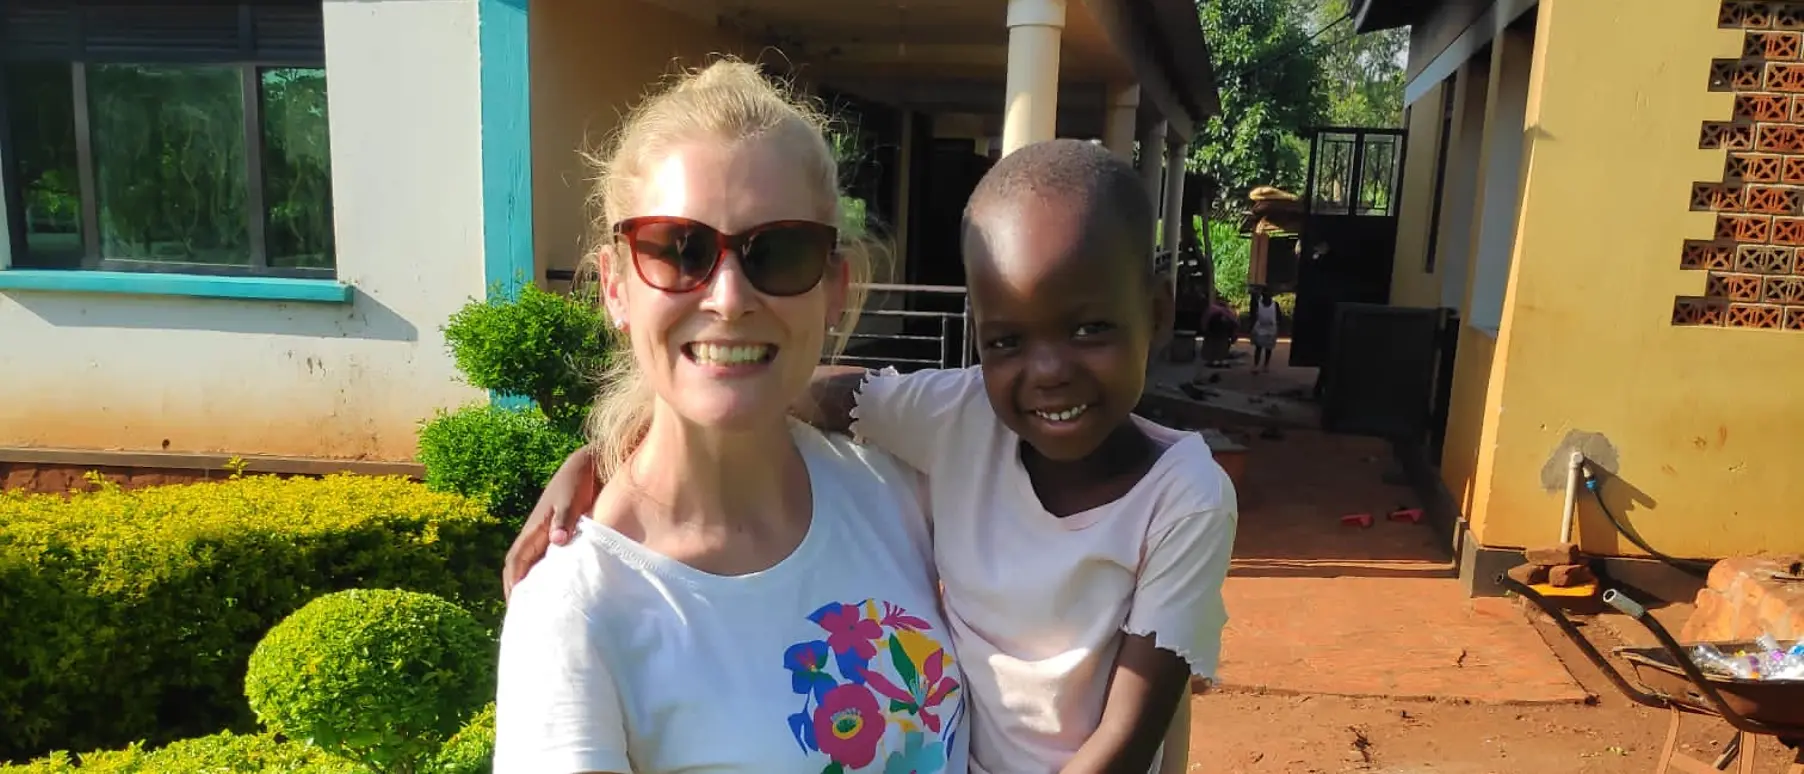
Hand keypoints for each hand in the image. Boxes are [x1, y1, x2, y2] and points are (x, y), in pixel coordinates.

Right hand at [502, 446, 598, 599]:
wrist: (588, 464)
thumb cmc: (577, 480)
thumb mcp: (570, 499)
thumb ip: (564, 519)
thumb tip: (556, 542)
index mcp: (534, 529)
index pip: (516, 561)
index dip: (513, 582)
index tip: (515, 605)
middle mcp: (538, 535)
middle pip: (520, 567)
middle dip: (518, 589)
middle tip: (523, 615)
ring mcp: (549, 535)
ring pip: (534, 565)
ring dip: (533, 584)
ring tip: (539, 608)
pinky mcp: (563, 534)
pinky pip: (550, 560)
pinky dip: (549, 575)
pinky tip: (561, 589)